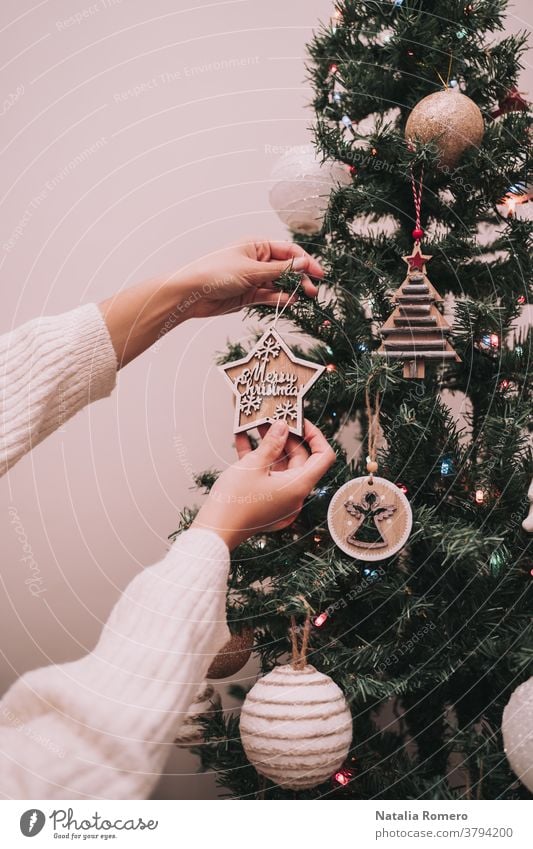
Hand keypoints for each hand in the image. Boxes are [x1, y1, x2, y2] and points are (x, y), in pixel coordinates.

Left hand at [99, 239, 323, 367]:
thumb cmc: (216, 273)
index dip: (305, 261)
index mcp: (256, 246)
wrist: (192, 293)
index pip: (288, 251)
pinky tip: (290, 302)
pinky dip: (280, 299)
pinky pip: (270, 295)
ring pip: (279, 283)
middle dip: (301, 277)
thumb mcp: (251, 270)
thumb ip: (279, 270)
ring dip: (292, 289)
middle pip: (286, 268)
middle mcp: (257, 261)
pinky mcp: (249, 295)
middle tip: (313, 289)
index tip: (318, 273)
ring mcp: (254, 278)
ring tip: (305, 297)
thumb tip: (302, 265)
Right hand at [191, 419, 335, 549]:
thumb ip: (271, 443)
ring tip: (256, 425)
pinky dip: (259, 460)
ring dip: (270, 445)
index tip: (300, 422)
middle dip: (285, 437)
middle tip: (272, 419)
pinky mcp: (266, 502)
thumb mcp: (254, 465)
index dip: (315, 435)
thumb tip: (283, 426)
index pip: (323, 457)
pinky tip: (243, 440)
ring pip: (281, 466)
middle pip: (300, 460)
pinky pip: (268, 476)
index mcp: (299, 486)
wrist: (214, 531)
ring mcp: (280, 500)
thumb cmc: (235, 502)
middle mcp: (294, 495)